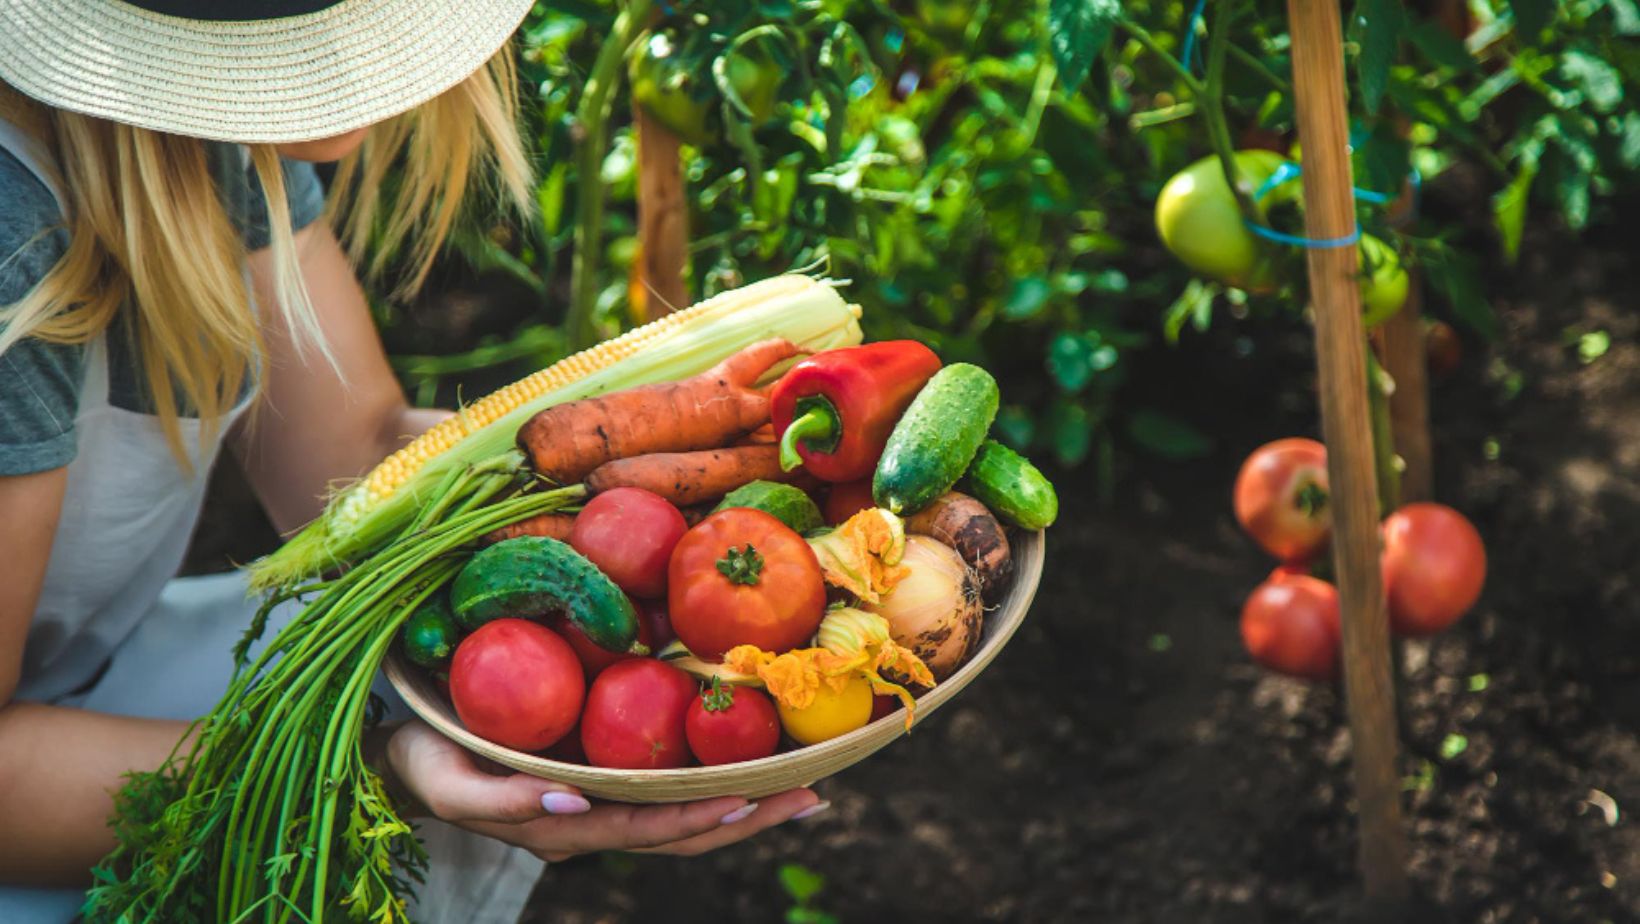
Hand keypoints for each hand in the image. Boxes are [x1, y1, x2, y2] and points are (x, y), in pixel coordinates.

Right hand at [383, 720, 823, 861]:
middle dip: (746, 818)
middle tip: (808, 797)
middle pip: (681, 834)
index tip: (745, 799)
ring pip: (681, 822)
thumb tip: (571, 800)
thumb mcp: (452, 783)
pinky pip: (665, 796)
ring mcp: (600, 810)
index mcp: (563, 829)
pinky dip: (713, 787)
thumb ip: (506, 801)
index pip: (643, 829)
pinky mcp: (601, 786)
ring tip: (803, 793)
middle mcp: (592, 826)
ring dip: (744, 809)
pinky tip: (753, 774)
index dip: (695, 818)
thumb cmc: (428, 761)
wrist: (407, 760)